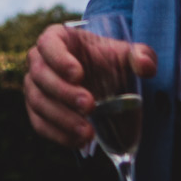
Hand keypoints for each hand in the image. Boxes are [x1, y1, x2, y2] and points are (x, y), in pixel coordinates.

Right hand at [21, 22, 157, 150]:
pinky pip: (39, 124)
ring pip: (38, 102)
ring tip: (88, 132)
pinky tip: (78, 141)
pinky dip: (57, 134)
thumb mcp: (125, 54)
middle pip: (40, 75)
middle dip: (64, 93)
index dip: (59, 59)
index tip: (79, 74)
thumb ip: (140, 55)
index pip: (48, 44)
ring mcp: (34, 87)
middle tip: (89, 105)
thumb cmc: (107, 61)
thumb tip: (146, 66)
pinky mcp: (36, 111)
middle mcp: (38, 61)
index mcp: (56, 39)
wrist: (99, 80)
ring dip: (61, 118)